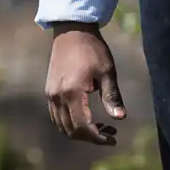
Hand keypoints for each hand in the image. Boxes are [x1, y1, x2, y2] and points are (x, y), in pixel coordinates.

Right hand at [44, 25, 126, 143]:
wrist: (72, 31)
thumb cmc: (93, 50)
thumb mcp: (107, 72)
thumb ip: (112, 96)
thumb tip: (120, 118)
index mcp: (72, 92)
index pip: (83, 126)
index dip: (98, 138)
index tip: (113, 138)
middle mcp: (58, 97)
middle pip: (71, 130)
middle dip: (91, 137)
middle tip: (109, 133)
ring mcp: (51, 95)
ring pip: (62, 125)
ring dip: (80, 132)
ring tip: (100, 127)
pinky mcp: (49, 91)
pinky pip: (56, 116)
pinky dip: (70, 124)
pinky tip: (85, 118)